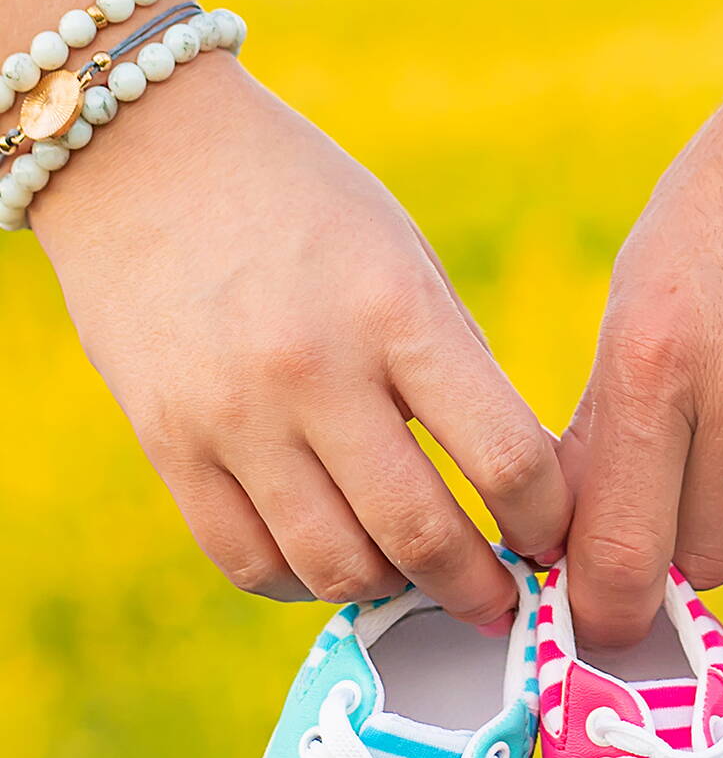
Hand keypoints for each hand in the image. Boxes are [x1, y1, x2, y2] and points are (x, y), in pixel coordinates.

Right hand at [33, 58, 570, 622]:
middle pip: (420, 533)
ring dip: (391, 592)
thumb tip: (512, 485)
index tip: (547, 540)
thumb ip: (457, 370)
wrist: (140, 154)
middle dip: (478, 589)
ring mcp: (233, 415)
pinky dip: (302, 585)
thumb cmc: (302, 206)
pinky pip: (248, 561)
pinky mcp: (169, 446)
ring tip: (411, 579)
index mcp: (396, 309)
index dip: (544, 521)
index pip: (505, 456)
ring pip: (333, 566)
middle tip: (498, 604)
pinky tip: (329, 564)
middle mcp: (314, 369)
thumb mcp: (404, 259)